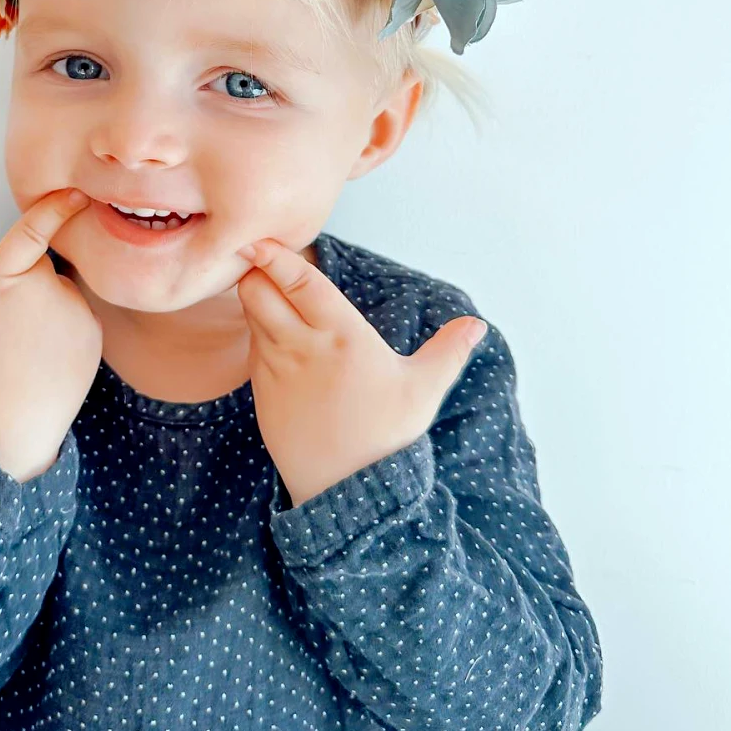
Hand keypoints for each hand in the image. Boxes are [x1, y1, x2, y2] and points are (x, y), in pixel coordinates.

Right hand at [0, 188, 101, 482]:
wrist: (6, 440)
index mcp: (0, 280)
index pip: (30, 230)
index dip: (54, 207)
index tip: (74, 194)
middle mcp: (42, 288)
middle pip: (41, 269)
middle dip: (26, 288)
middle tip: (3, 334)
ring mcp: (72, 312)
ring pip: (62, 294)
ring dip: (48, 309)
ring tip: (22, 354)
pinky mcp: (93, 336)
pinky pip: (80, 318)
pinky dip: (67, 330)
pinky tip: (44, 362)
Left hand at [234, 237, 487, 507]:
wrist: (348, 491)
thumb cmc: (387, 437)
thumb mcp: (423, 390)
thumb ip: (448, 351)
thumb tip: (477, 324)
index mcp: (343, 336)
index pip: (301, 282)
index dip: (276, 256)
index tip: (261, 239)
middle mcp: (303, 347)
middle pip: (259, 291)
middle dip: (257, 272)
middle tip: (265, 263)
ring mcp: (277, 369)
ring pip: (253, 316)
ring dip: (257, 299)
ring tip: (269, 289)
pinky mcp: (263, 391)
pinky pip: (254, 347)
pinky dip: (259, 331)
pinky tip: (276, 332)